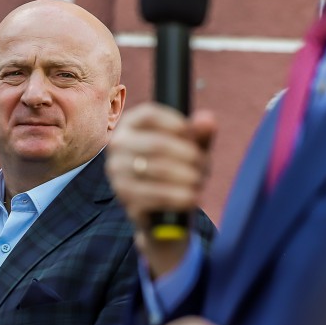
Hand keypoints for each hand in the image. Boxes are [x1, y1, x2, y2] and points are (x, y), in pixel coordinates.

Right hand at [105, 103, 215, 276]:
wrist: (163, 209)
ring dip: (185, 176)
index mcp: (131, 125)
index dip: (174, 123)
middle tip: (202, 165)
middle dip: (186, 154)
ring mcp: (118, 173)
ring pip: (157, 170)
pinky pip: (156, 196)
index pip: (149, 115)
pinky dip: (179, 197)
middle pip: (155, 144)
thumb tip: (207, 120)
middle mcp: (118, 146)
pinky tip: (194, 197)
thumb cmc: (178, 166)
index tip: (193, 134)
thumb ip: (199, 133)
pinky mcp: (125, 199)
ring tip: (200, 181)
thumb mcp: (191, 147)